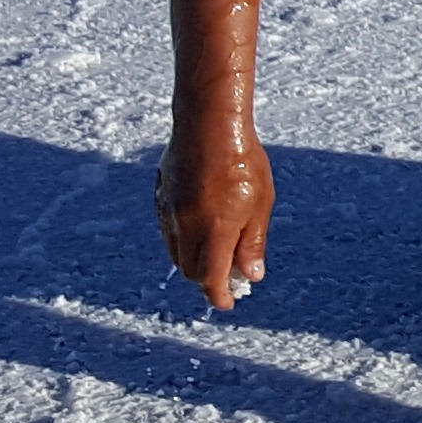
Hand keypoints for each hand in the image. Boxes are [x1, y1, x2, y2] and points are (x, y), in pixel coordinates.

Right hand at [160, 124, 270, 309]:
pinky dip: (182, 240)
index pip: (211, 279)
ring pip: (176, 253)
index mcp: (215, 229)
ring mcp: (169, 212)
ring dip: (194, 260)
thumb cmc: (243, 159)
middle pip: (191, 270)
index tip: (228, 301)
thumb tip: (250, 276)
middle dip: (207, 279)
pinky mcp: (160, 197)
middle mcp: (187, 226)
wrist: (208, 121)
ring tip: (216, 253)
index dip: (219, 295)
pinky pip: (169, 231)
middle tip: (228, 276)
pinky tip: (201, 227)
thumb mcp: (260, 203)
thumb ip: (252, 242)